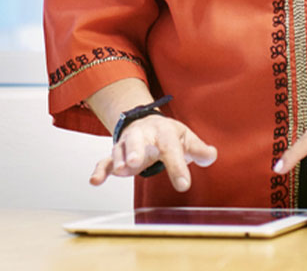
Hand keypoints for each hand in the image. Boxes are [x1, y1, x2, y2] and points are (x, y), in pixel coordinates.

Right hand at [89, 114, 216, 191]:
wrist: (145, 122)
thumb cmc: (168, 135)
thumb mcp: (186, 138)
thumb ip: (198, 149)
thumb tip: (211, 155)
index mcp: (164, 132)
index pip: (171, 149)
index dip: (177, 167)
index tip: (184, 185)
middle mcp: (143, 136)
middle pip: (138, 141)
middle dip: (137, 150)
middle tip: (137, 162)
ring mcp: (127, 145)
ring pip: (119, 150)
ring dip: (119, 160)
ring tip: (120, 170)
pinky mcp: (116, 155)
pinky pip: (104, 161)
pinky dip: (99, 170)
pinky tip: (95, 181)